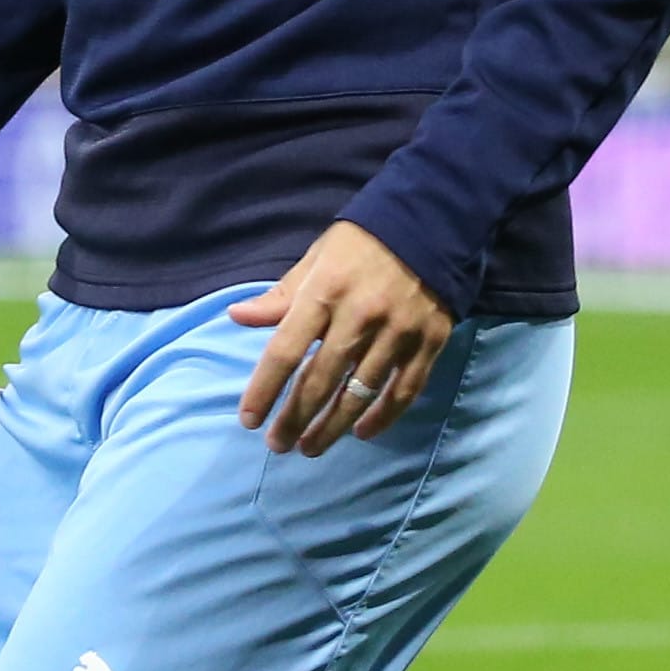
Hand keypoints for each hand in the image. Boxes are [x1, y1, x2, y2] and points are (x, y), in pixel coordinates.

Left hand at [230, 221, 450, 457]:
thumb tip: (237, 316)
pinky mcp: (429, 344)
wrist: (431, 223)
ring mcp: (397, 334)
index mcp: (324, 292)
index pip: (285, 351)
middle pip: (320, 381)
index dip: (264, 389)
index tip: (249, 420)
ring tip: (310, 447)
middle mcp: (359, 317)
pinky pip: (403, 392)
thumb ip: (280, 296)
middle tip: (278, 446)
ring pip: (360, 394)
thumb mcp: (315, 260)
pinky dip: (382, 418)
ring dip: (332, 427)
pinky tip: (361, 432)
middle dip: (295, 418)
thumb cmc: (361, 243)